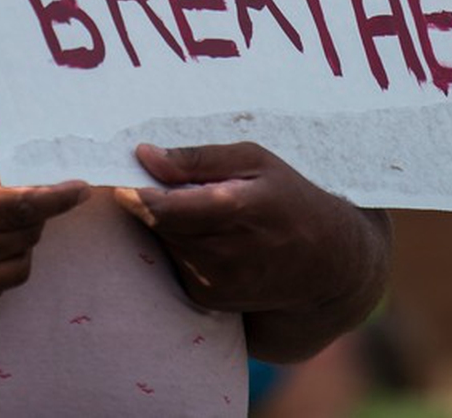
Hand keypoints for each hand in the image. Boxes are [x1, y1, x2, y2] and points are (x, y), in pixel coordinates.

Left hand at [114, 141, 389, 361]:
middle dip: (147, 203)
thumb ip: (196, 158)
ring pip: (163, 244)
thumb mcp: (254, 161)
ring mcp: (216, 281)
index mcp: (236, 210)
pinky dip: (178, 245)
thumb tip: (144, 154)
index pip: (162, 208)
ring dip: (164, 224)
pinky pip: (174, 263)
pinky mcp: (209, 298)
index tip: (122, 176)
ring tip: (193, 208)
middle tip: (155, 184)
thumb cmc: (288, 199)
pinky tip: (203, 234)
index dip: (134, 192)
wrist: (329, 264)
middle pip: (156, 226)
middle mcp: (224, 253)